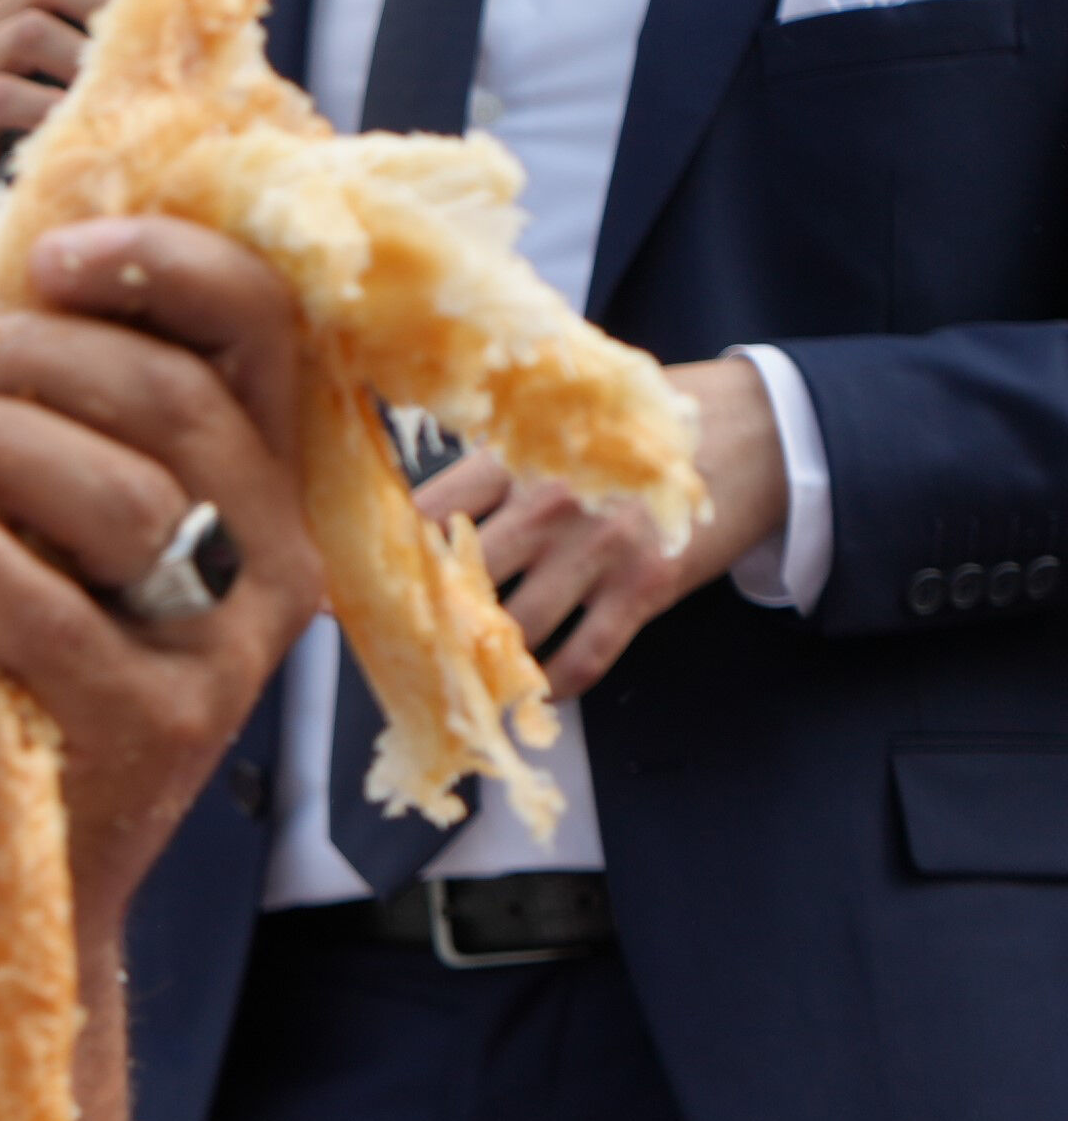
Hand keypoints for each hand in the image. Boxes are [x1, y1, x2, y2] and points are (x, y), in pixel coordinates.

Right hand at [0, 0, 248, 239]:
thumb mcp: (164, 57)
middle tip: (157, 50)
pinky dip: (48, 110)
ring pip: (27, 30)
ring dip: (85, 62)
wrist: (65, 229)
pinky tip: (84, 131)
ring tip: (125, 96)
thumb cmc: (121, 134)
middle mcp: (4, 19)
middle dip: (111, 6)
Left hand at [0, 218, 325, 921]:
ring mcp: (228, 650)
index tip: (49, 253)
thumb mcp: (66, 530)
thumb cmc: (24, 662)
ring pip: (123, 496)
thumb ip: (70, 424)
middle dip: (31, 358)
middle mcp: (278, 558)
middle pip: (174, 402)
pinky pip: (58, 616)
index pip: (260, 331)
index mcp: (271, 483)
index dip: (162, 267)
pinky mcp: (161, 728)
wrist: (30, 871)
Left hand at [417, 354, 785, 698]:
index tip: (358, 595)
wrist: (762, 426)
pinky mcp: (645, 587)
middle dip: (427, 627)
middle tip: (406, 661)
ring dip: (486, 667)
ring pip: (514, 630)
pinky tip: (540, 696)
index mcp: (516, 459)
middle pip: (458, 583)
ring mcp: (596, 551)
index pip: (425, 516)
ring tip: (464, 689)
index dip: (387, 561)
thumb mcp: (566, 424)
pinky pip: (584, 658)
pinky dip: (556, 686)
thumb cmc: (648, 427)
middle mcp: (546, 506)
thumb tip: (425, 506)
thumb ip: (500, 458)